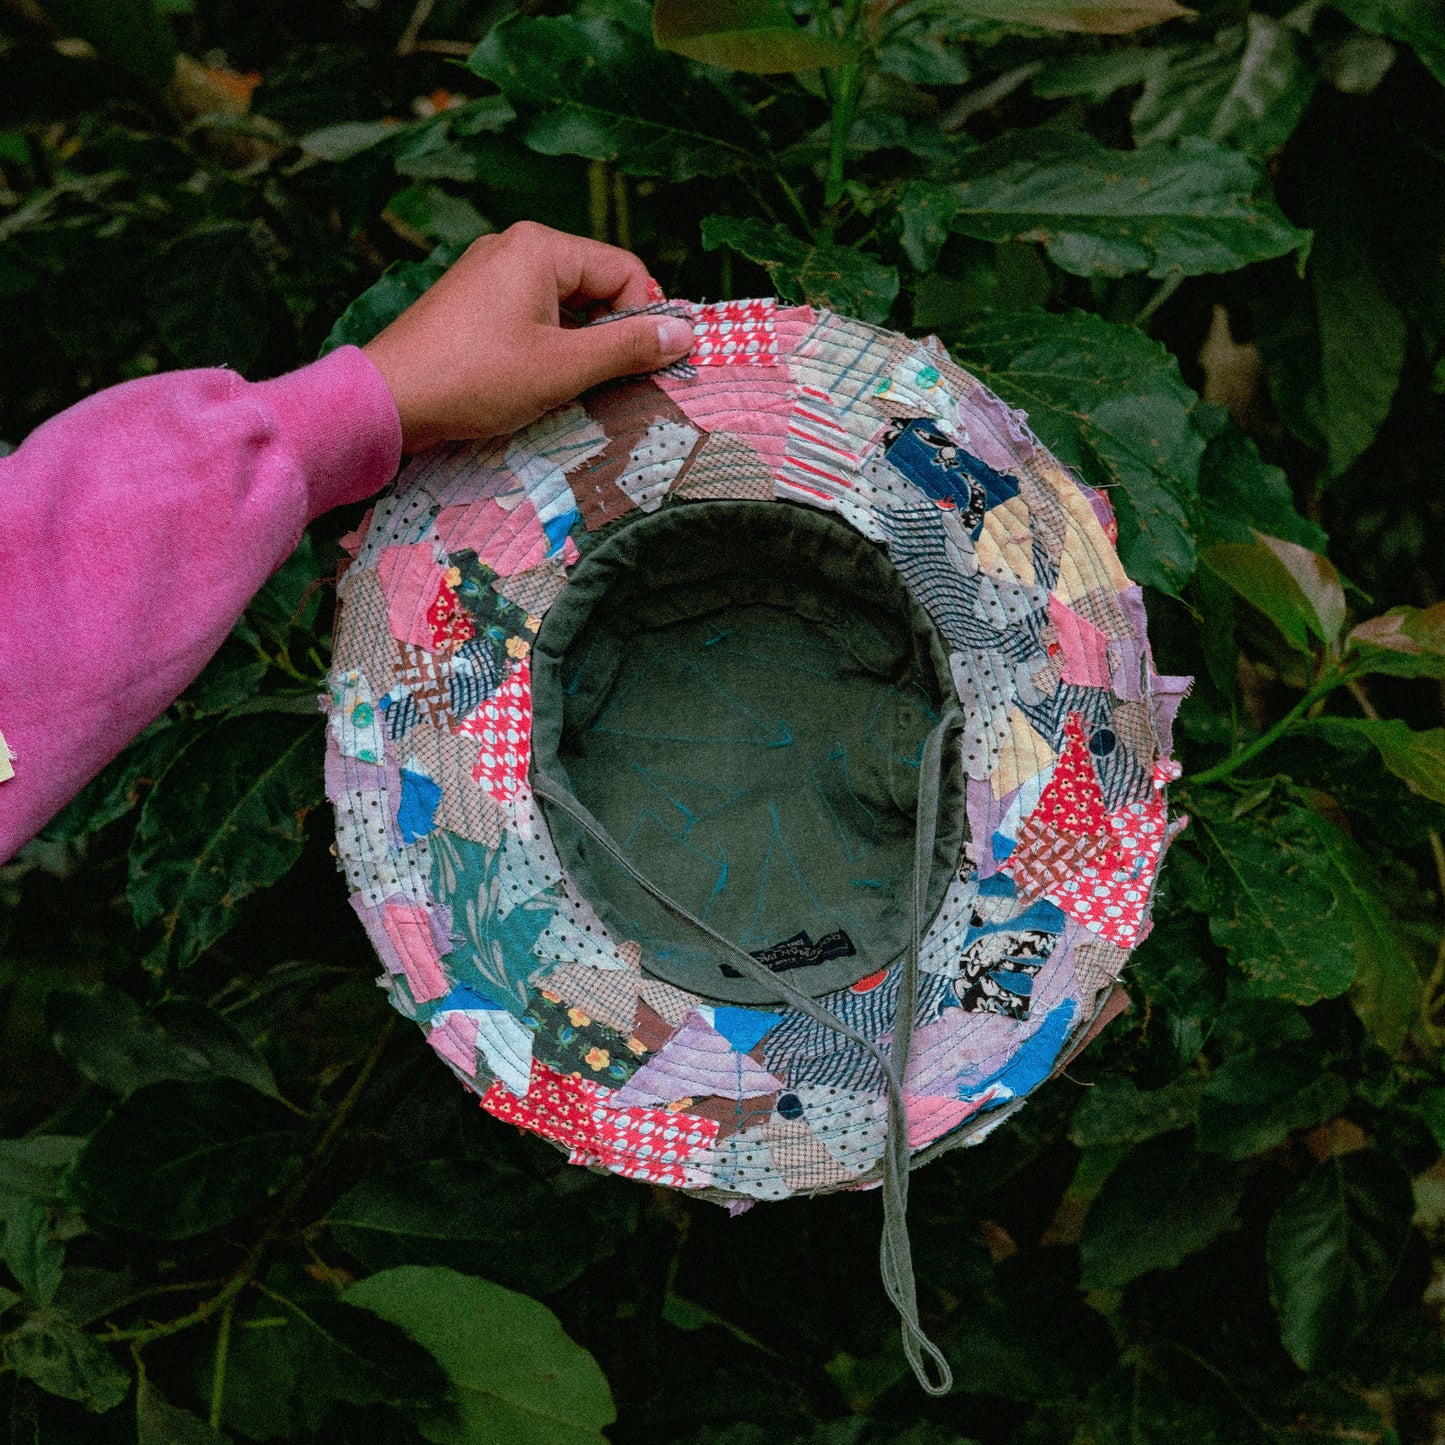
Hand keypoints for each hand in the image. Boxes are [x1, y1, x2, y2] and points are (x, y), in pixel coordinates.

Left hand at [362, 221, 695, 451]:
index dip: (644, 318)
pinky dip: (548, 347)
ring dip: (580, 346)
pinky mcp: (471, 304)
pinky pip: (531, 316)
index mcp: (540, 248)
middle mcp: (513, 248)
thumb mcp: (563, 368)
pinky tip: (538, 384)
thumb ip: (627, 348)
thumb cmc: (476, 379)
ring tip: (572, 388)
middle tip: (612, 383)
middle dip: (611, 334)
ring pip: (563, 305)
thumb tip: (684, 334)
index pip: (624, 270)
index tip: (648, 366)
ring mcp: (488, 274)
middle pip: (595, 285)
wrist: (388, 401)